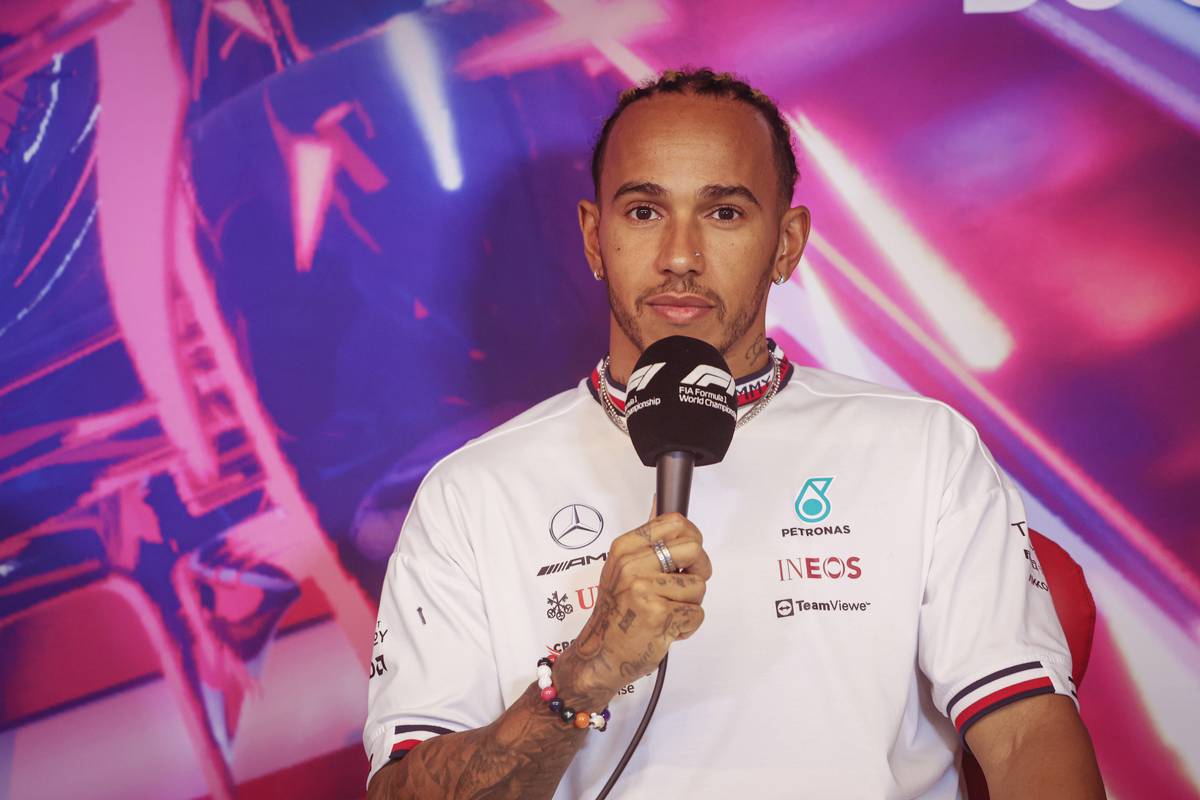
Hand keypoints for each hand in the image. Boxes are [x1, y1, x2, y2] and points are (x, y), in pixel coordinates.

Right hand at [554, 511, 711, 704]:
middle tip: (682, 589)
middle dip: (699, 572)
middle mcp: (632, 564)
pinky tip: (665, 629)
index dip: (692, 540)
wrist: (600, 655)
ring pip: (699, 586)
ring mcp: (644, 589)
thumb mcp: (623, 568)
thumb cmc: (616, 614)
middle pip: (695, 549)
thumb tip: (659, 503)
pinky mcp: (657, 615)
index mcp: (625, 547)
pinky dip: (686, 627)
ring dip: (690, 605)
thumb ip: (647, 538)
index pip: (676, 522)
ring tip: (666, 613)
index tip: (686, 558)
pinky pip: (696, 614)